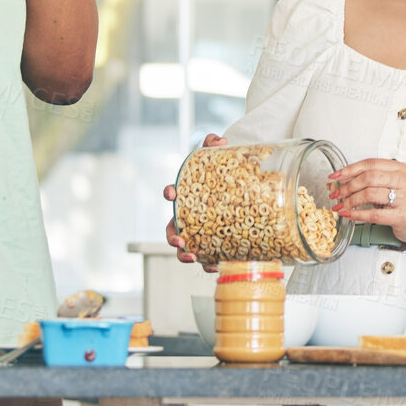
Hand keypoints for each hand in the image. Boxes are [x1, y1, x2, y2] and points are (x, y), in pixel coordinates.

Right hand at [164, 133, 225, 267]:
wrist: (235, 185)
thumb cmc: (219, 173)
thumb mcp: (216, 157)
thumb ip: (214, 143)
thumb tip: (220, 140)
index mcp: (185, 196)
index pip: (171, 194)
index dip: (169, 193)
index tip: (171, 194)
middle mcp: (186, 216)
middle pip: (171, 229)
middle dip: (172, 237)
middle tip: (179, 241)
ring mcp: (196, 231)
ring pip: (184, 248)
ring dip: (184, 255)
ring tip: (194, 258)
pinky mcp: (210, 242)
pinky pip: (205, 256)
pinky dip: (208, 262)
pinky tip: (215, 265)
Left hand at [328, 158, 405, 244]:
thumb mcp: (396, 184)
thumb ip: (375, 179)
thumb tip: (343, 180)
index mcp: (400, 169)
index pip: (370, 164)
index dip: (349, 169)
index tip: (335, 176)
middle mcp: (403, 181)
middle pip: (368, 178)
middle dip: (347, 186)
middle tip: (336, 194)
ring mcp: (403, 198)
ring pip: (369, 194)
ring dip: (350, 201)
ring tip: (341, 206)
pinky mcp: (401, 215)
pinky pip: (374, 213)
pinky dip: (358, 214)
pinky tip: (349, 215)